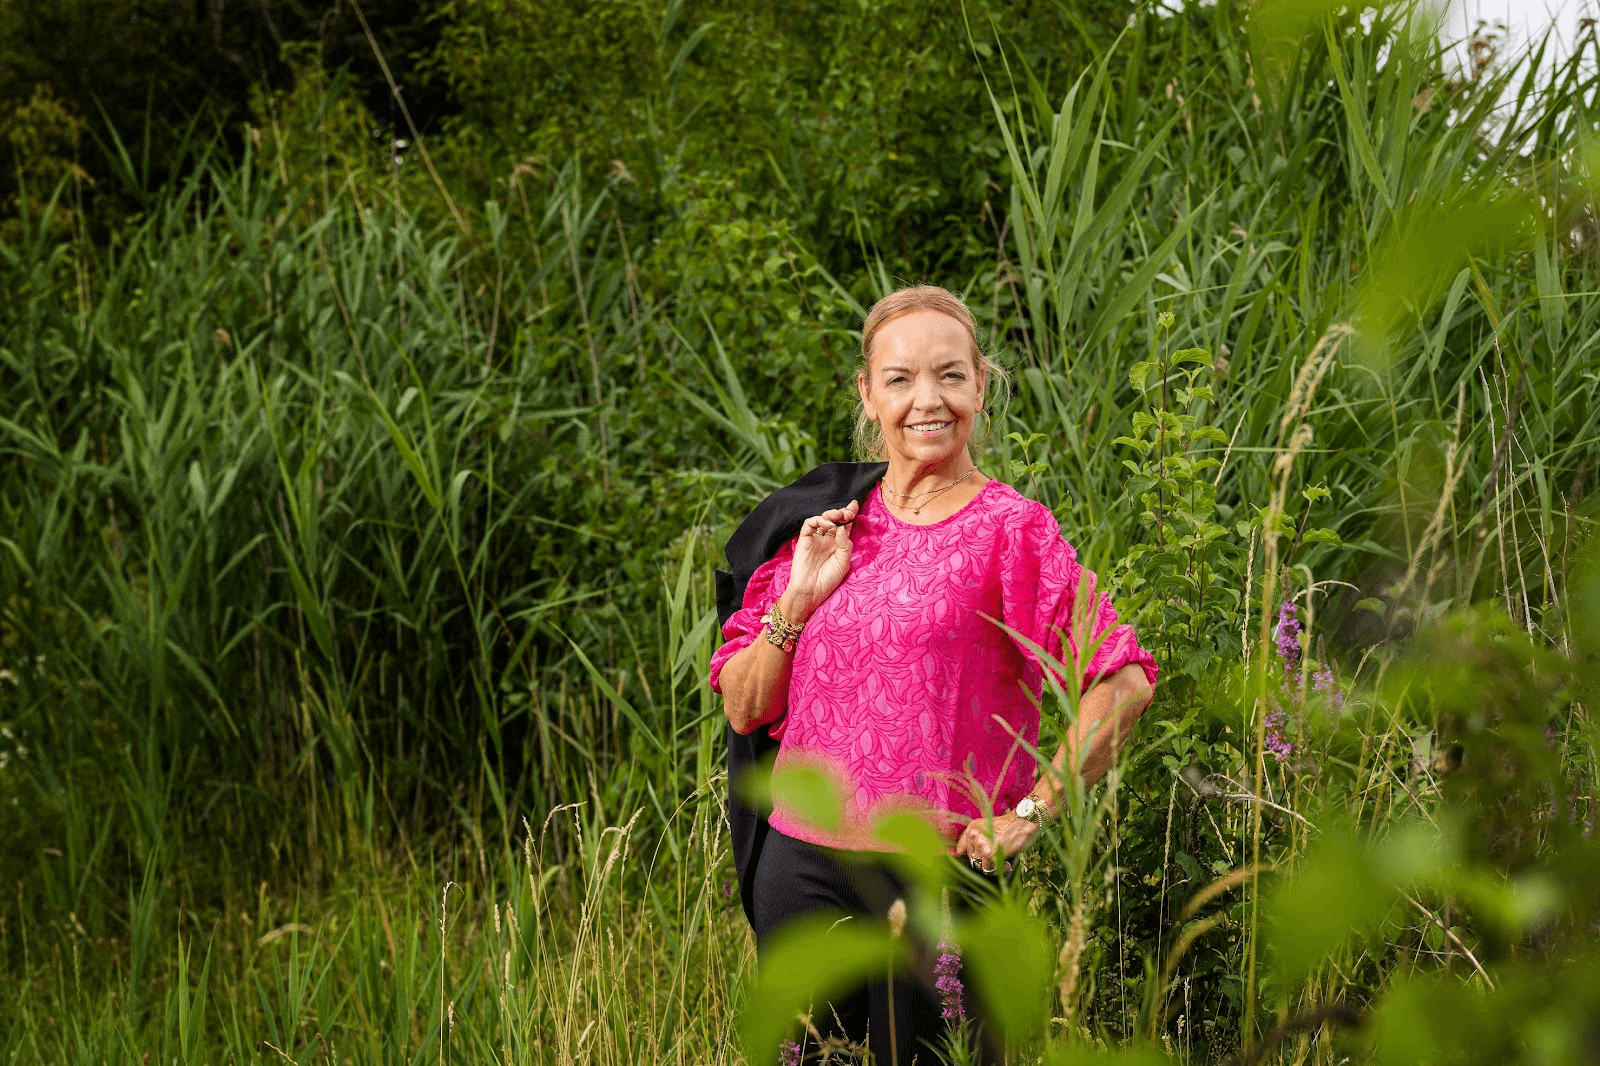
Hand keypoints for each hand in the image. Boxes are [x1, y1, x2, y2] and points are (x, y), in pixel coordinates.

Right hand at [781, 499, 858, 621]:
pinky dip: (818, 520)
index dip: (850, 513)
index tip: (855, 505)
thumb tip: (843, 527)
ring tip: (838, 517)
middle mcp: (828, 539)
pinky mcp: (804, 539)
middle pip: (835, 520)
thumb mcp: (844, 562)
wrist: (810, 591)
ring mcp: (815, 539)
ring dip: (831, 515)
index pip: (845, 525)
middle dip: (842, 512)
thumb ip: (845, 544)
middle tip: (847, 512)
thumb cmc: (828, 579)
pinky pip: (809, 524)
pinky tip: (827, 525)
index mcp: (839, 544)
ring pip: (822, 519)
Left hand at [955, 811, 1038, 873]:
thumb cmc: (1008, 827)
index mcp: (971, 829)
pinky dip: (997, 870)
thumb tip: (961, 854)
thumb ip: (976, 840)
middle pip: (972, 859)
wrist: (1022, 823)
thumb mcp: (987, 828)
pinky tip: (1006, 864)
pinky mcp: (990, 854)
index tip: (977, 859)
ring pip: (979, 865)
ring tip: (1002, 862)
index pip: (961, 848)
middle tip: (996, 859)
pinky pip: (989, 869)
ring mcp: (981, 845)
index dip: (970, 856)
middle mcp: (973, 836)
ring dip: (990, 866)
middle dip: (983, 861)